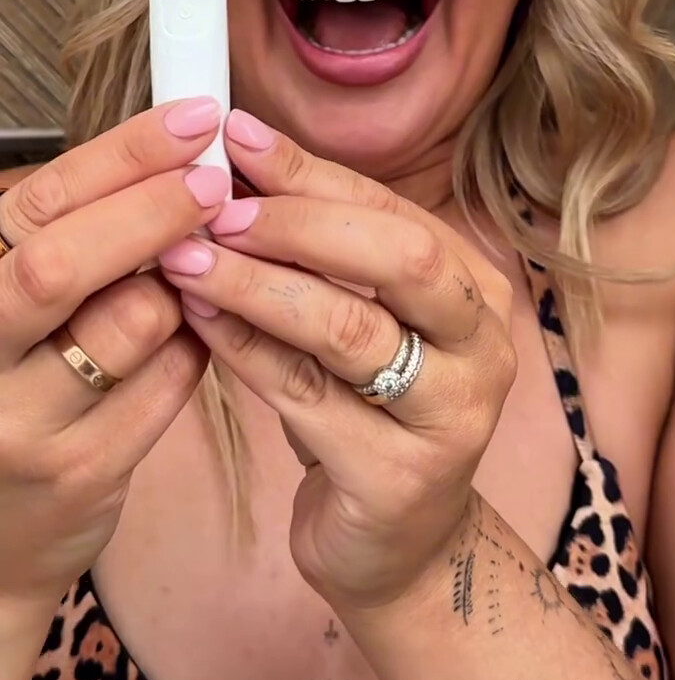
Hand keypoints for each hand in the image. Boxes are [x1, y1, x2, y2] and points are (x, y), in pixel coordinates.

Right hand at [0, 97, 230, 607]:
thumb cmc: (15, 380)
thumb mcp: (17, 296)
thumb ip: (75, 232)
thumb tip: (173, 155)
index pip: (41, 204)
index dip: (125, 153)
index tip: (194, 121)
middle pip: (66, 263)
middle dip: (154, 210)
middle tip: (217, 180)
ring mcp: (21, 421)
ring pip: (135, 320)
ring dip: (187, 286)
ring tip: (194, 275)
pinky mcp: (80, 471)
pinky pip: (172, 380)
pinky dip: (199, 343)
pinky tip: (194, 333)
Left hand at [159, 109, 516, 613]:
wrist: (394, 540)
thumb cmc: (368, 411)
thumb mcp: (358, 319)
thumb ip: (319, 252)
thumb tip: (237, 164)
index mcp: (475, 289)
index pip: (392, 210)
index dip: (311, 172)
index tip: (235, 138)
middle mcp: (483, 346)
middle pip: (399, 259)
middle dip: (298, 223)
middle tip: (216, 209)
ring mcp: (451, 416)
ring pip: (347, 330)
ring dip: (257, 285)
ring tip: (187, 259)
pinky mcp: (399, 478)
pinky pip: (307, 399)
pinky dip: (244, 351)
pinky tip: (198, 322)